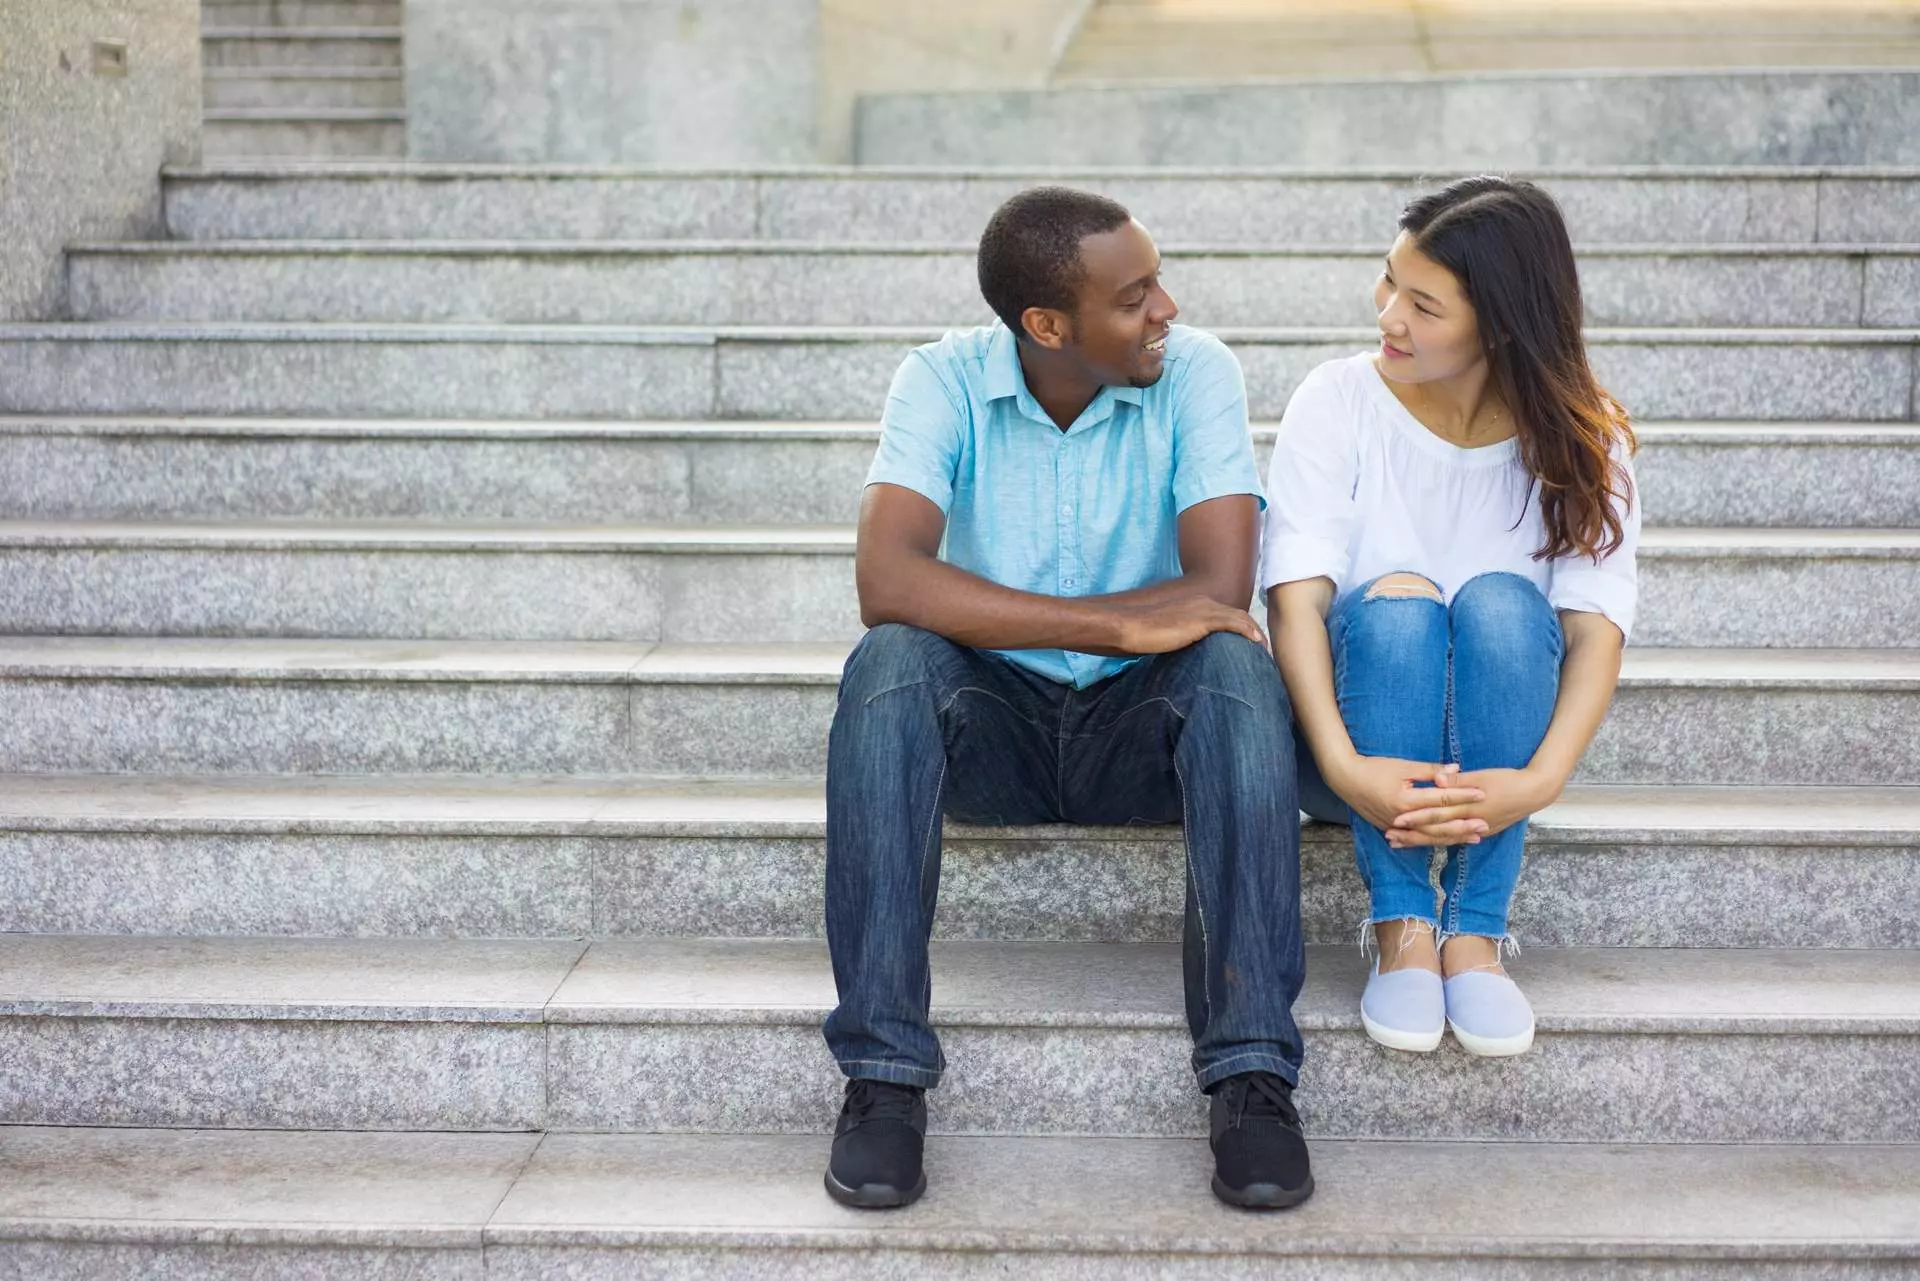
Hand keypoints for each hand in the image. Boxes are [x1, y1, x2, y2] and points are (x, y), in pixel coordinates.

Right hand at [1112, 593, 1266, 653]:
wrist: (1127, 627)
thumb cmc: (1138, 634)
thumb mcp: (1164, 635)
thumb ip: (1178, 638)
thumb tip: (1181, 653)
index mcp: (1193, 605)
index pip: (1225, 615)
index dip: (1240, 628)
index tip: (1249, 645)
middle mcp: (1202, 602)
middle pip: (1237, 615)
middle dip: (1253, 631)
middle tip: (1264, 650)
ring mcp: (1202, 609)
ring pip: (1240, 618)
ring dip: (1256, 633)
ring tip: (1266, 652)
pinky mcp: (1202, 619)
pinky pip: (1234, 623)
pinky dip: (1249, 632)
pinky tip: (1258, 643)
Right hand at [1330, 755, 1486, 838]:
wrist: (1345, 780)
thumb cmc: (1374, 768)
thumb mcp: (1402, 765)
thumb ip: (1430, 770)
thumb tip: (1456, 770)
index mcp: (1406, 799)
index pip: (1441, 798)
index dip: (1463, 795)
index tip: (1482, 793)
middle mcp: (1402, 817)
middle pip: (1439, 823)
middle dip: (1463, 824)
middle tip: (1485, 824)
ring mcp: (1396, 826)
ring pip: (1430, 835)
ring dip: (1453, 837)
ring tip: (1474, 837)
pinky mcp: (1392, 829)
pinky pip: (1418, 839)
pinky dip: (1435, 840)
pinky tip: (1450, 842)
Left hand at [1387, 767, 1560, 847]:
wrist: (1535, 792)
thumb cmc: (1507, 779)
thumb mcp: (1482, 776)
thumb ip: (1458, 779)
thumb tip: (1437, 778)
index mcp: (1469, 808)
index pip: (1437, 815)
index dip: (1416, 818)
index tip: (1395, 819)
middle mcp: (1471, 823)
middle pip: (1436, 832)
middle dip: (1412, 835)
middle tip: (1389, 837)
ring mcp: (1477, 830)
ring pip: (1443, 838)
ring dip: (1421, 841)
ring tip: (1400, 842)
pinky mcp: (1482, 830)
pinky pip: (1455, 839)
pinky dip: (1439, 841)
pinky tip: (1426, 843)